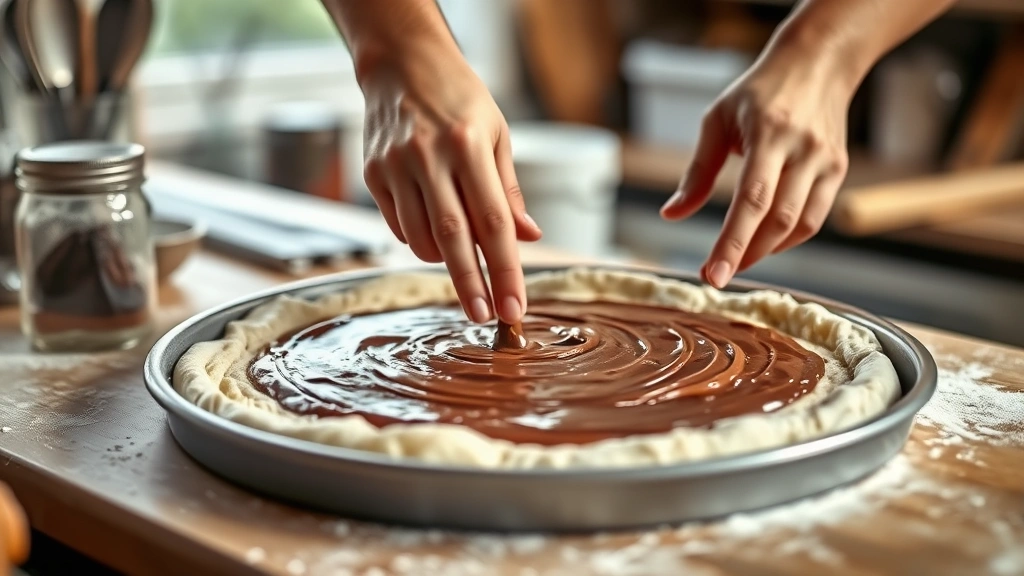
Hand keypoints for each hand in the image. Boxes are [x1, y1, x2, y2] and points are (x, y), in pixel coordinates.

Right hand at [360, 47, 541, 323]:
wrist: (400, 63)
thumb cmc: (458, 100)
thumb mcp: (496, 134)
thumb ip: (508, 191)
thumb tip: (528, 238)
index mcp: (468, 145)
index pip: (493, 221)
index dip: (505, 270)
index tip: (514, 308)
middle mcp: (429, 156)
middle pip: (453, 238)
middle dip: (472, 285)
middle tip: (485, 318)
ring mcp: (395, 166)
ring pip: (420, 239)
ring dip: (444, 261)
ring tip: (462, 261)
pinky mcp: (372, 174)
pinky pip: (399, 226)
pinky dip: (419, 239)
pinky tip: (431, 224)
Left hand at [660, 41, 851, 287]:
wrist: (817, 62)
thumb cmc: (759, 92)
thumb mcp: (717, 121)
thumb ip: (697, 172)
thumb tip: (671, 214)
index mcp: (769, 133)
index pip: (751, 200)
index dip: (732, 243)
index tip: (713, 275)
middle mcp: (803, 149)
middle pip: (777, 219)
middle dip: (745, 255)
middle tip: (715, 276)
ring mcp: (826, 161)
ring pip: (799, 225)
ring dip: (765, 251)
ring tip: (736, 261)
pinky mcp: (838, 170)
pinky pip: (814, 218)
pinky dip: (787, 239)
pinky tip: (763, 242)